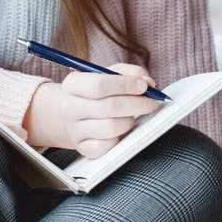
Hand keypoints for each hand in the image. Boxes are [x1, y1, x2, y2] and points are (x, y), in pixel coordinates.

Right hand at [23, 62, 160, 155]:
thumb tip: (147, 82)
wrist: (71, 115)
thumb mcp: (107, 74)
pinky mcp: (83, 148)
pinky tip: (120, 130)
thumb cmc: (95, 93)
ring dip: (130, 121)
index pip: (99, 84)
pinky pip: (109, 147)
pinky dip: (120, 139)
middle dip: (138, 104)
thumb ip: (128, 73)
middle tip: (151, 102)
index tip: (143, 86)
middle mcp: (69, 107)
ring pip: (112, 127)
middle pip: (110, 106)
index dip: (126, 85)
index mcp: (72, 84)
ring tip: (131, 116)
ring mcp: (75, 130)